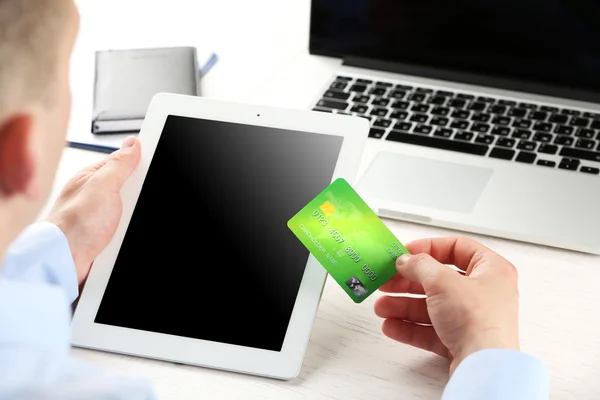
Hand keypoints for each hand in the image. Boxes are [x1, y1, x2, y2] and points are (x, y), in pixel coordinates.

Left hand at [45, 136, 140, 285]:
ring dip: (131, 222)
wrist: (64, 262)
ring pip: (132, 212)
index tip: (144, 178)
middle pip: (133, 190)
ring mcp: (102, 217)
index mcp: (94, 177)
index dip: (140, 167)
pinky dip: (127, 236)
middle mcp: (97, 196)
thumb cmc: (72, 225)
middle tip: (127, 207)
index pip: (126, 163)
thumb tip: (133, 144)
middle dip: (137, 199)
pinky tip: (120, 239)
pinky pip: (128, 231)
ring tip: (120, 228)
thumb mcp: (101, 186)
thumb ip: (119, 164)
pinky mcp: (107, 236)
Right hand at [374, 237, 518, 374]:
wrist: (484, 366)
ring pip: (431, 307)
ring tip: (382, 308)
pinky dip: (410, 327)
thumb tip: (406, 260)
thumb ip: (419, 265)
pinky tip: (391, 326)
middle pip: (438, 280)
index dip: (428, 248)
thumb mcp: (441, 281)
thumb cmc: (478, 320)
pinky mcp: (462, 341)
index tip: (405, 253)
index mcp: (491, 270)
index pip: (457, 248)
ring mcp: (473, 319)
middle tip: (387, 281)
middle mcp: (484, 293)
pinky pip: (431, 330)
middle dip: (407, 282)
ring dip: (403, 306)